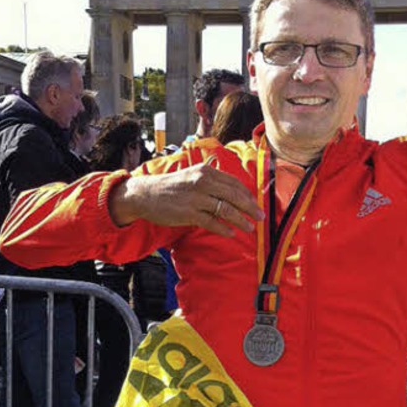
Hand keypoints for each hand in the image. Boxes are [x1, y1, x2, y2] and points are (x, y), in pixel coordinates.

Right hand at [109, 163, 263, 237]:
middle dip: (250, 208)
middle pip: (235, 196)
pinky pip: (212, 222)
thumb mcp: (192, 176)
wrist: (146, 194)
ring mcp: (196, 198)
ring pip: (226, 210)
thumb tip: (231, 192)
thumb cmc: (171, 187)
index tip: (256, 204)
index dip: (248, 195)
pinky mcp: (189, 213)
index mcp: (206, 172)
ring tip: (249, 228)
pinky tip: (231, 234)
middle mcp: (203, 182)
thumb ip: (211, 182)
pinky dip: (224, 229)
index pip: (234, 183)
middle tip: (260, 217)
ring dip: (241, 220)